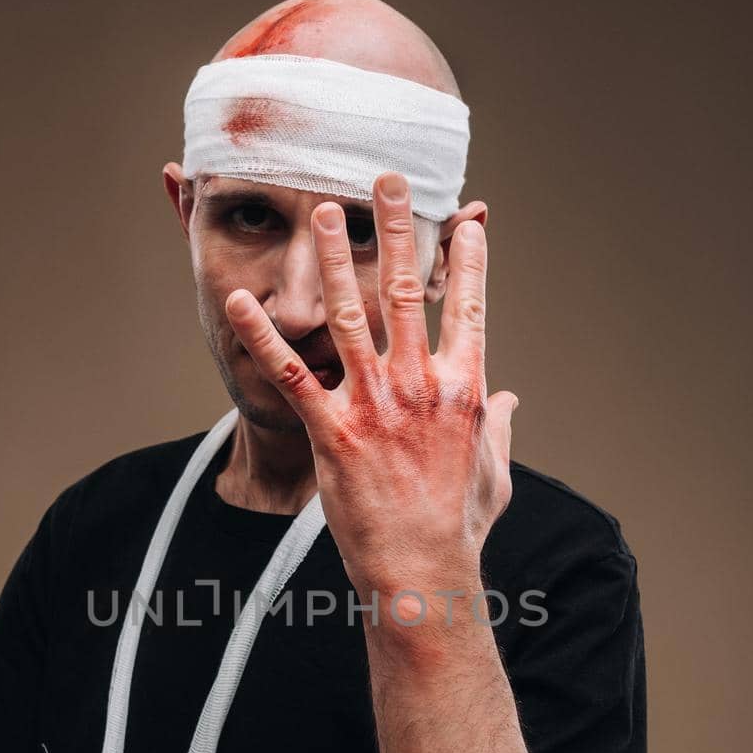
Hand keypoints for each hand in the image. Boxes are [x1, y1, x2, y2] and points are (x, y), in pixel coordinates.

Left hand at [225, 173, 516, 598]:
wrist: (422, 572)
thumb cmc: (459, 527)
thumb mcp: (493, 473)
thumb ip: (498, 428)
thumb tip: (511, 402)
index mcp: (464, 389)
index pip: (469, 309)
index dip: (467, 261)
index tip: (466, 219)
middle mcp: (421, 386)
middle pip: (406, 292)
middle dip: (396, 231)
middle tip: (385, 180)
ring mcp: (375, 406)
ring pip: (349, 316)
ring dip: (332, 259)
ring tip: (320, 211)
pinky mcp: (334, 431)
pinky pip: (292, 373)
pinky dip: (263, 335)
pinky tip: (240, 302)